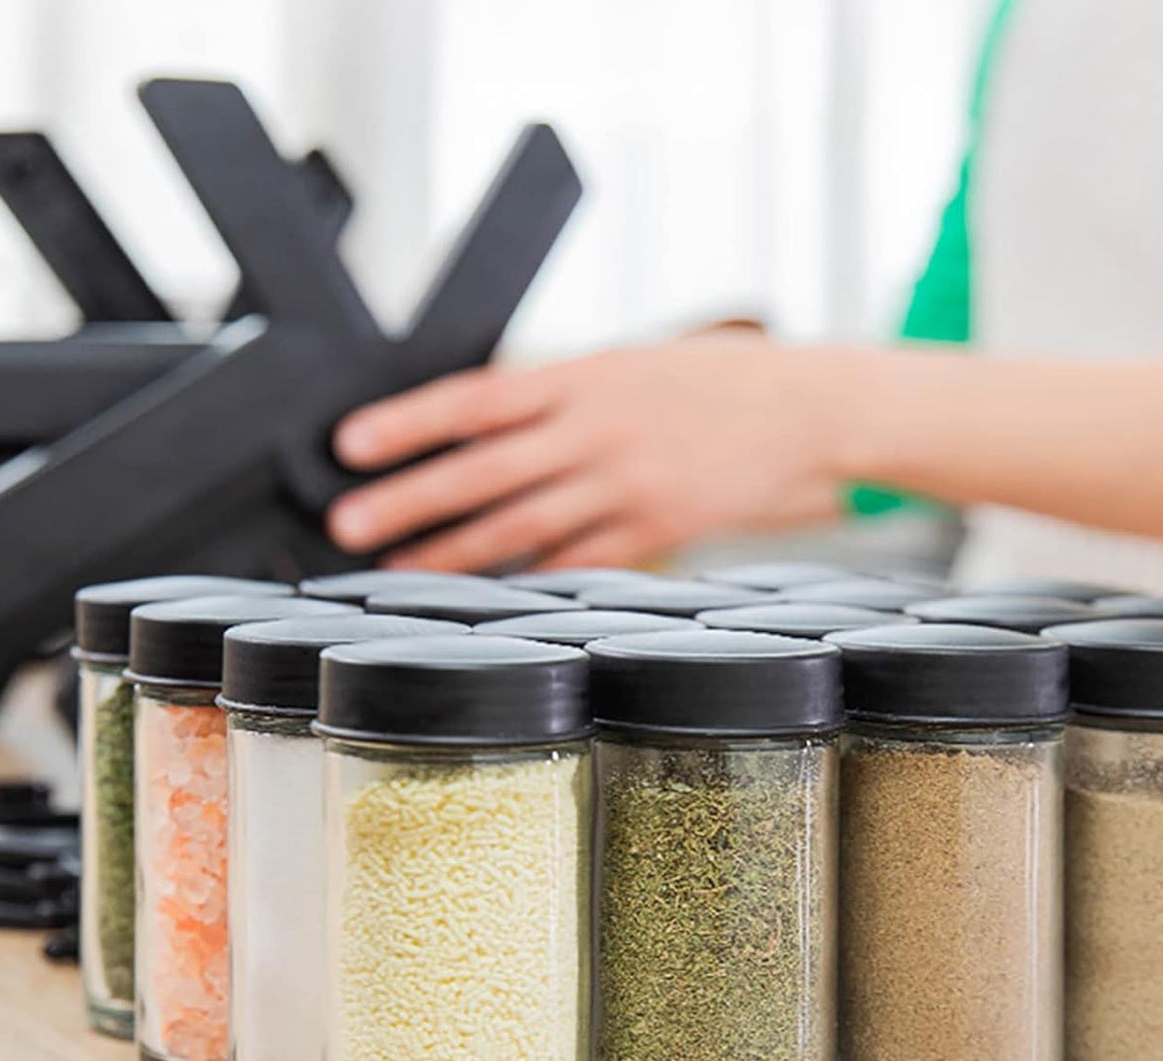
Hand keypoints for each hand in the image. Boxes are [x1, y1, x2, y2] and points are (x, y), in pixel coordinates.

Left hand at [326, 335, 843, 571]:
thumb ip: (568, 393)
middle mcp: (598, 430)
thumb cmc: (723, 382)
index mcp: (586, 375)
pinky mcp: (660, 529)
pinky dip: (531, 578)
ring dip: (454, 552)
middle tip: (347, 524)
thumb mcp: (638, 363)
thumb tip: (491, 423)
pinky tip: (490, 596)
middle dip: (410, 499)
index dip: (408, 423)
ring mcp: (628, 484)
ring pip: (522, 525)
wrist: (815, 409)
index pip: (476, 399)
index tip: (351, 443)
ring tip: (398, 571)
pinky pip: (580, 560)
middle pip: (483, 470)